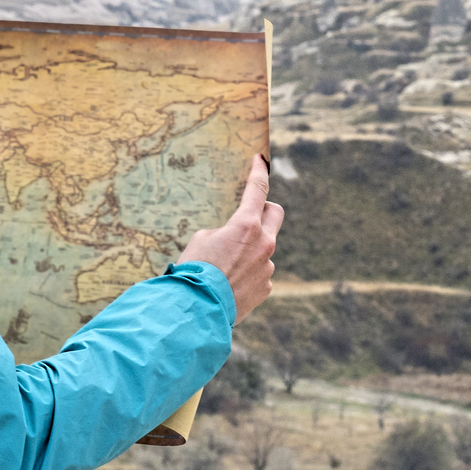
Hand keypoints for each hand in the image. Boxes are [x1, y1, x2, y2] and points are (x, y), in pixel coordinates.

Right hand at [178, 155, 282, 322]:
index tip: (261, 160)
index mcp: (246, 225)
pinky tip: (229, 284)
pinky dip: (248, 273)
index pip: (257, 189)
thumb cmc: (194, 270)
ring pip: (263, 248)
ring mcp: (268, 267)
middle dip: (265, 209)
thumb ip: (223, 232)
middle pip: (276, 213)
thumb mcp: (201, 240)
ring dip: (249, 250)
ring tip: (224, 266)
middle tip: (250, 213)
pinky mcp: (266, 287)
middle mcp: (264, 243)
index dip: (259, 171)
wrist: (197, 309)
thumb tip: (233, 241)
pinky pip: (260, 273)